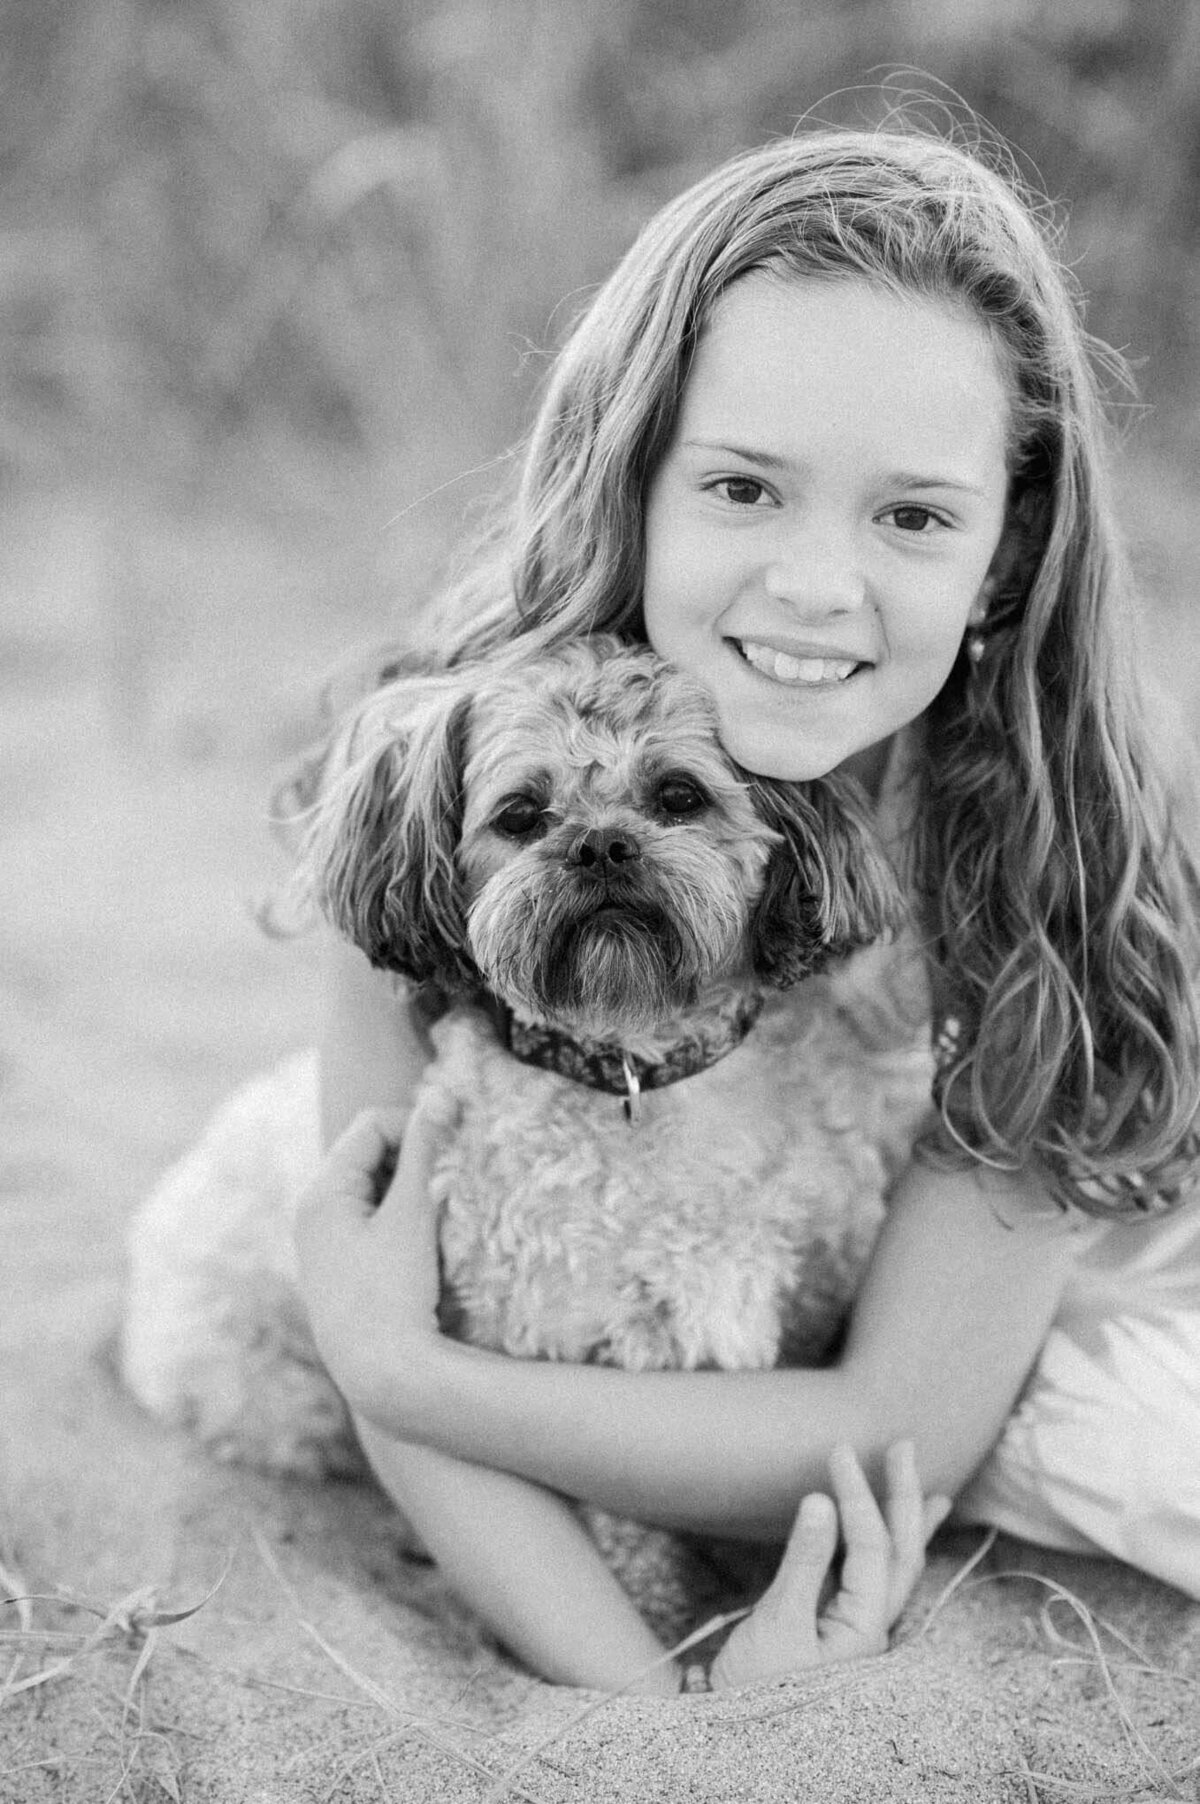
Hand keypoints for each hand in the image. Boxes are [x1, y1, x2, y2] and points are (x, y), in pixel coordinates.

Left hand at [294, 1086, 459, 1428]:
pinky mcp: (335, 1268)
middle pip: (366, 1153)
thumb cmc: (394, 1291)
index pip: (371, 1124)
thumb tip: (442, 1094)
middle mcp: (311, 1212)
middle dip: (410, 1157)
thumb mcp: (412, 1214)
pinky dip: (395, 1216)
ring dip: (405, 1188)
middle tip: (449, 1180)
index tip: (454, 1147)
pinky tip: (420, 1243)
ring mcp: (320, 1242)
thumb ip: (424, 1151)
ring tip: (436, 1214)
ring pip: (370, 1187)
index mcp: (322, 1192)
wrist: (379, 1375)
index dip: (416, 1125)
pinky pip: (366, 1219)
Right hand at [708, 1441, 949, 1688]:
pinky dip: (887, 1553)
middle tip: (903, 1446)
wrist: (737, 1741)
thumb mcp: (777, 1625)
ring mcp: (861, 1635)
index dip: (857, 1494)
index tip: (838, 1450)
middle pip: (903, 1555)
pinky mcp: (842, 1636)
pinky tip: (888, 1540)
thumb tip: (821, 1500)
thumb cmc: (753, 1690)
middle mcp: (874, 1631)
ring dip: (911, 1527)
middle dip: (904, 1499)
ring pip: (898, 1571)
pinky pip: (877, 1583)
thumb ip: (804, 1562)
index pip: (872, 1547)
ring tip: (933, 1496)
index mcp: (864, 1630)